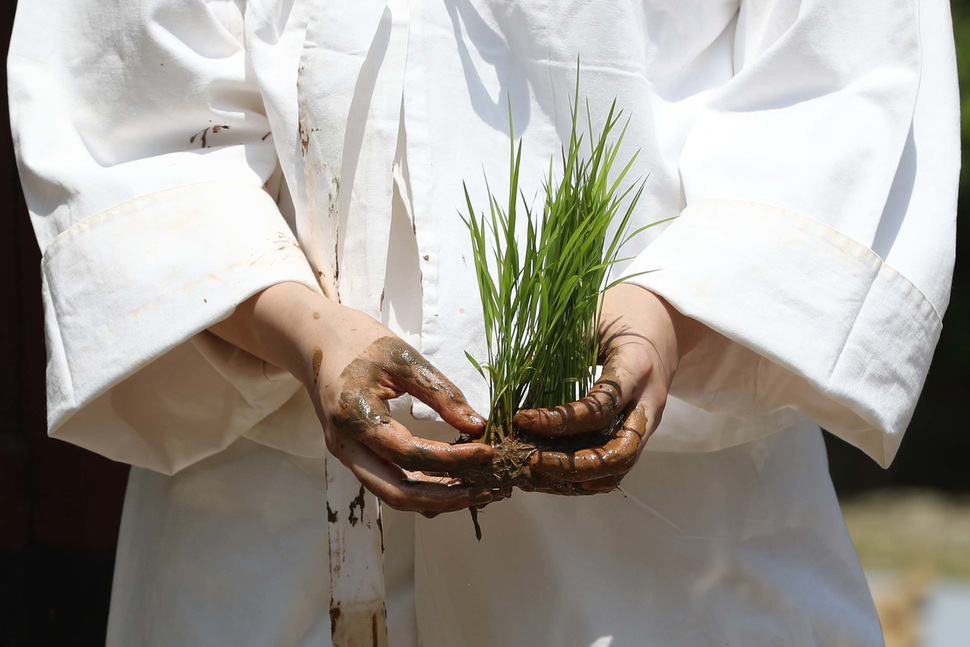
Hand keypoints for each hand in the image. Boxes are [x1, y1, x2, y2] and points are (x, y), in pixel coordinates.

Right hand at [210, 282, 494, 513]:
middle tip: (488, 490)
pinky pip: (390, 482)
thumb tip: (477, 425)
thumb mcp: (403, 358)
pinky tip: (453, 480)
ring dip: (436, 499)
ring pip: (393, 495)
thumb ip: (440, 392)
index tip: (488, 452)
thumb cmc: (359, 341)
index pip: (410, 454)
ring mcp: (347, 455)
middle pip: (398, 493)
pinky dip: (422, 488)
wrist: (315, 340)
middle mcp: (345, 447)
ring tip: (478, 490)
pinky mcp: (356, 455)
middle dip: (446, 497)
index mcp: (354, 417)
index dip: (452, 459)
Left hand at [512, 283, 699, 492]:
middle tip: (531, 461)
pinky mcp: (638, 432)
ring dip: (577, 479)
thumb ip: (558, 346)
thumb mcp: (591, 318)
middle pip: (618, 454)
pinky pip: (617, 466)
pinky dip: (586, 478)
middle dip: (572, 466)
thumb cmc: (623, 312)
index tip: (522, 418)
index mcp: (636, 369)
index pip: (599, 410)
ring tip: (536, 473)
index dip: (558, 422)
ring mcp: (647, 422)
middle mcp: (648, 403)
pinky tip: (553, 473)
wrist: (665, 319)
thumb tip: (509, 377)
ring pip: (619, 469)